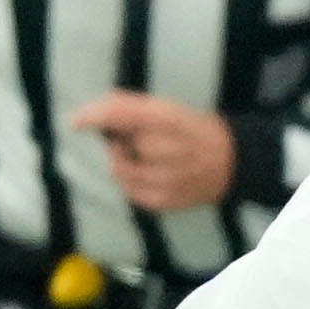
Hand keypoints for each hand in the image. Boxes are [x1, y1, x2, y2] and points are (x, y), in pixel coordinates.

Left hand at [70, 90, 237, 210]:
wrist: (232, 162)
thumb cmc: (194, 130)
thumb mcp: (170, 108)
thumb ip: (133, 107)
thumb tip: (98, 107)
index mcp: (170, 119)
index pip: (122, 115)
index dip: (94, 117)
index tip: (76, 121)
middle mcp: (169, 149)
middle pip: (119, 147)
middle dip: (121, 143)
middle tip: (137, 141)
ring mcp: (167, 179)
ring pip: (120, 171)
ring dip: (124, 163)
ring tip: (145, 159)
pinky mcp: (164, 201)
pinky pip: (129, 191)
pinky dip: (132, 182)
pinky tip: (150, 175)